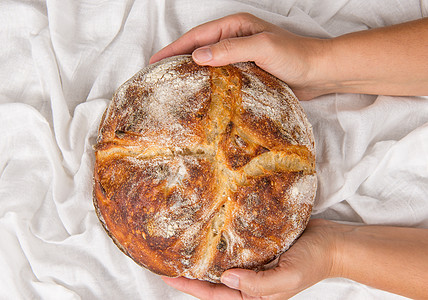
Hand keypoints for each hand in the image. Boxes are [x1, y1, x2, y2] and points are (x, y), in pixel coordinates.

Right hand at [149, 13, 328, 99]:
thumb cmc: (295, 56)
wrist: (319, 72)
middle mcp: (236, 39)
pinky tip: (201, 95)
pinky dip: (208, 83)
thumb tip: (197, 57)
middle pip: (200, 48)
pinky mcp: (247, 71)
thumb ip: (231, 50)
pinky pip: (222, 76)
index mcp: (236, 27)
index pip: (198, 36)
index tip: (155, 61)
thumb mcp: (262, 48)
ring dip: (192, 72)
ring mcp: (241, 55)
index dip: (175, 48)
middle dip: (178, 59)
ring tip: (173, 86)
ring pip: (209, 63)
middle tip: (159, 76)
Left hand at [162, 219, 345, 298]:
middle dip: (190, 274)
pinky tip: (208, 234)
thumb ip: (259, 285)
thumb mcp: (288, 278)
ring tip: (181, 247)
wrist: (332, 243)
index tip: (167, 276)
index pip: (214, 294)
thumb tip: (226, 279)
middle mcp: (249, 281)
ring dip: (202, 258)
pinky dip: (219, 244)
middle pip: (213, 281)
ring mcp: (252, 263)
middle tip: (168, 260)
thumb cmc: (313, 262)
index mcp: (253, 295)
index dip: (189, 287)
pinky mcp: (257, 247)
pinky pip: (233, 247)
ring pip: (220, 264)